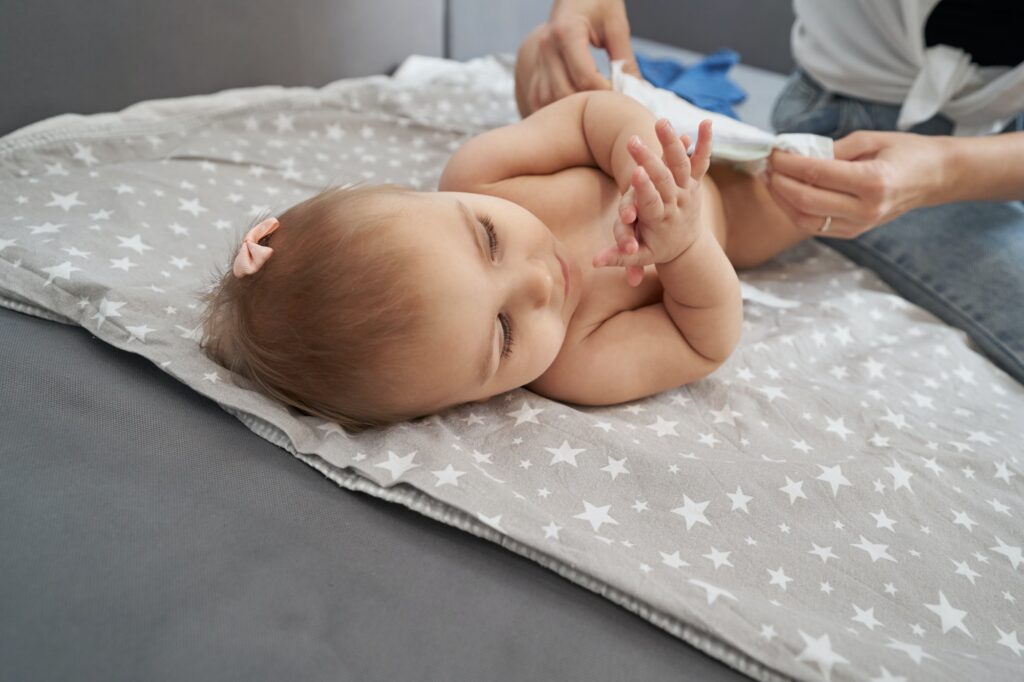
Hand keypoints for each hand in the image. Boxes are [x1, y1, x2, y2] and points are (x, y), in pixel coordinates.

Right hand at [515, 0, 638, 116]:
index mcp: (566, 32)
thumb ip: (625, 60)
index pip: (585, 77)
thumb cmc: (596, 1)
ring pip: (548, 101)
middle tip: (609, 108)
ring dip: (570, 112)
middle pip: (565, 94)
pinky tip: (572, 113)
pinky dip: (554, 111)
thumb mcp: (616, 25)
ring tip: (592, 111)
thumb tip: (638, 92)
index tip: (621, 97)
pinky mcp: (534, 70)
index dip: (605, 94)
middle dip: (588, 106)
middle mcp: (546, 47)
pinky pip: (537, 100)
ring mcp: (538, 60)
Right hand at [593, 119, 712, 285]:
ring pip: (682, 164)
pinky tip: (707, 122)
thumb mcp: (639, 256)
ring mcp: (688, 191)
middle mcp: (676, 203)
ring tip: (660, 121)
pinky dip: (706, 143)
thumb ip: (618, 258)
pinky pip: (702, 161)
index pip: (652, 202)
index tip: (636, 172)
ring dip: (672, 143)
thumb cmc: (657, 249)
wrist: (688, 247)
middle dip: (649, 158)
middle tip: (633, 140)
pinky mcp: (695, 182)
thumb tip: (593, 263)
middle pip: (664, 179)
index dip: (644, 188)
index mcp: (661, 220)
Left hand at [764, 130, 950, 237]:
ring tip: (769, 179)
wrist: (936, 178)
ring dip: (781, 200)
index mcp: (873, 182)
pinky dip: (794, 211)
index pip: (816, 173)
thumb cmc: (906, 153)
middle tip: (765, 165)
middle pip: (805, 201)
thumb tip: (797, 154)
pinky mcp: (854, 232)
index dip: (787, 163)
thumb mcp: (871, 140)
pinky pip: (814, 226)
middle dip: (778, 182)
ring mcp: (859, 225)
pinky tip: (785, 193)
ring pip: (805, 220)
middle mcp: (865, 209)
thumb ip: (833, 149)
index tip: (773, 151)